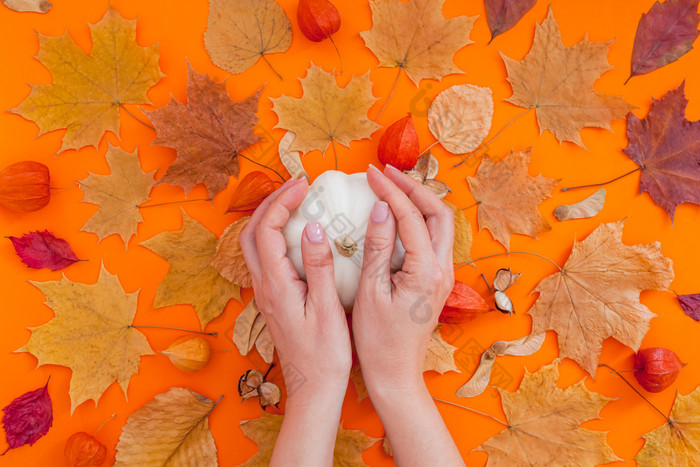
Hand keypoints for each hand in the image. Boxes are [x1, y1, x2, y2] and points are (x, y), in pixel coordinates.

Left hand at [239, 177, 351, 465]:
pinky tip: (296, 234)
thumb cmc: (325, 356)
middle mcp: (264, 287)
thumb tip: (313, 228)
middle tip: (296, 187)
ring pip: (254, 245)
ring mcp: (266, 294)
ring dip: (269, 218)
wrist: (313, 389)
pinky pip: (264, 258)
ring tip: (294, 202)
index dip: (282, 203)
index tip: (304, 186)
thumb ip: (318, 268)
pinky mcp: (273, 300)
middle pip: (251, 233)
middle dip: (270, 203)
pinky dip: (274, 235)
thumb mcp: (327, 310)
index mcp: (276, 286)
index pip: (267, 231)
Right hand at [352, 164, 454, 392]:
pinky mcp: (436, 280)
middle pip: (438, 213)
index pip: (410, 217)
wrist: (395, 372)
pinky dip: (419, 218)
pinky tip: (397, 215)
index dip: (390, 191)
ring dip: (419, 201)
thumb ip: (377, 247)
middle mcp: (442, 270)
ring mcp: (443, 275)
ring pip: (440, 224)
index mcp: (426, 272)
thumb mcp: (371, 292)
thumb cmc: (378, 340)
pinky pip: (434, 238)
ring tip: (393, 186)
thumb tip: (380, 209)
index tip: (370, 174)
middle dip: (413, 187)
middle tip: (386, 173)